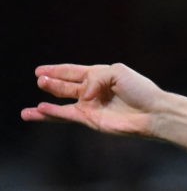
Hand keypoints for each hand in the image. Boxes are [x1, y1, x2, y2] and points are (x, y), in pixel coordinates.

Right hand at [21, 63, 162, 136]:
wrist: (153, 112)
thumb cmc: (140, 90)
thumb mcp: (117, 71)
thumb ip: (94, 77)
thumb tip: (82, 95)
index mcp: (101, 76)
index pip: (74, 72)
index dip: (57, 70)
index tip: (40, 70)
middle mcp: (94, 91)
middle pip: (66, 86)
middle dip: (52, 83)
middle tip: (40, 79)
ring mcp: (91, 107)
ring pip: (62, 104)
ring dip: (46, 104)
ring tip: (28, 109)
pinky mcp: (91, 120)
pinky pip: (68, 115)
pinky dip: (53, 113)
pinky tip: (40, 110)